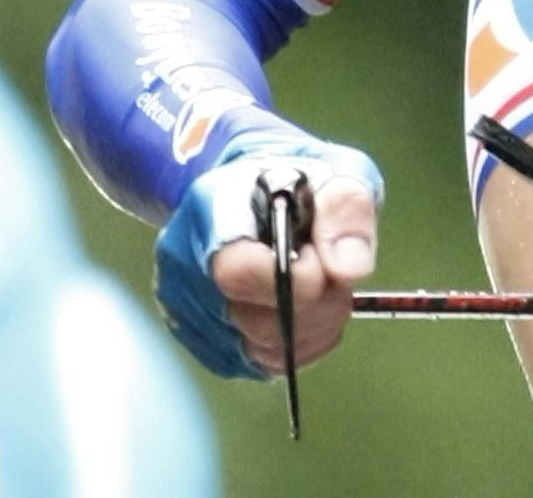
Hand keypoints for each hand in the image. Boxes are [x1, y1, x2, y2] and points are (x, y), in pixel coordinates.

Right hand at [154, 128, 383, 378]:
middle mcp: (184, 265)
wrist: (255, 191)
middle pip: (257, 320)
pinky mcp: (204, 342)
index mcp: (212, 208)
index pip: (237, 270)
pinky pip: (263, 364)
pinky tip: (307, 308)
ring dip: (314, 325)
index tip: (321, 260)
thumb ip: (347, 208)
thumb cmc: (299, 178)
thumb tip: (348, 268)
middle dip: (316, 302)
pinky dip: (300, 343)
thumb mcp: (338, 167)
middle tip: (333, 266)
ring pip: (264, 350)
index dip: (292, 278)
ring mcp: (187, 309)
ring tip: (323, 281)